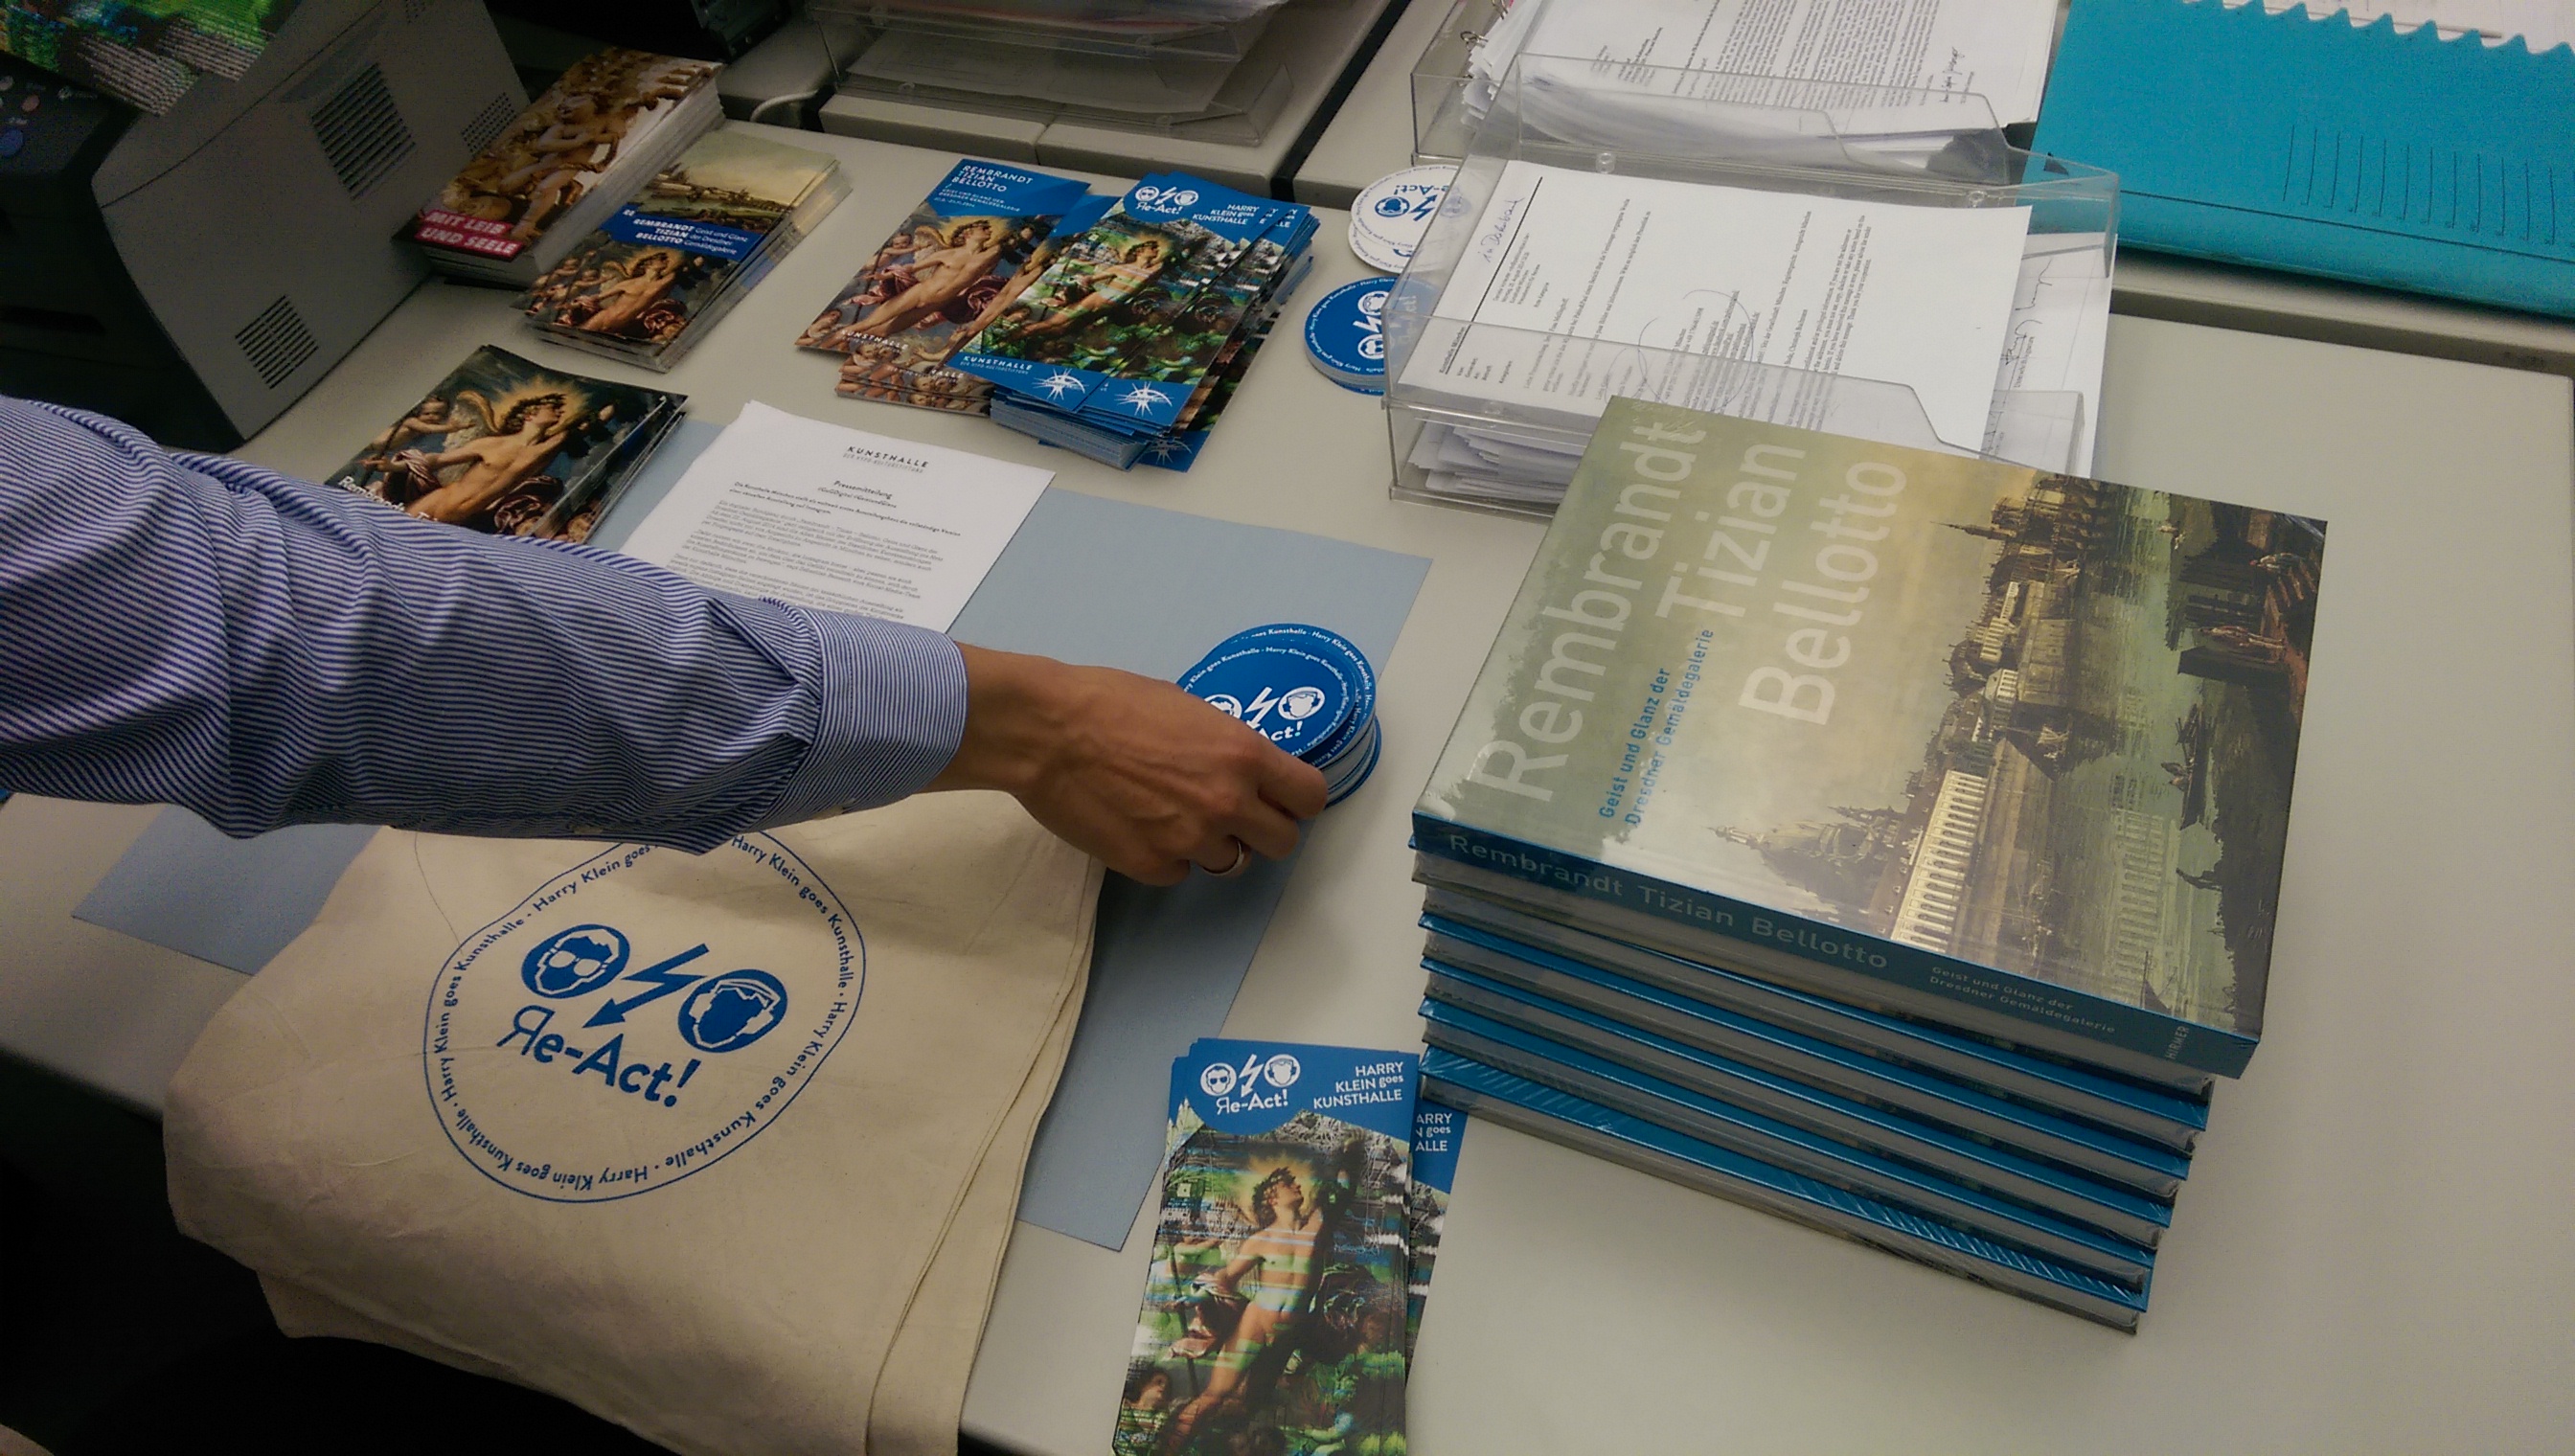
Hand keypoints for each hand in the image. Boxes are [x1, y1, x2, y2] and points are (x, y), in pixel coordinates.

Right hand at [928, 644, 1327, 885]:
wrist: (1048, 731)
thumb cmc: (1111, 701)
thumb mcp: (1188, 708)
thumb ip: (1225, 745)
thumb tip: (1241, 766)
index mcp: (1243, 755)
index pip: (1311, 797)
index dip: (1298, 800)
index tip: (1282, 798)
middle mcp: (1227, 803)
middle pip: (1283, 843)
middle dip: (1264, 830)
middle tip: (1235, 815)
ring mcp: (1190, 840)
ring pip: (1231, 863)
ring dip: (1214, 844)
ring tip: (1175, 816)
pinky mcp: (1151, 865)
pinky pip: (1180, 873)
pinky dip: (1169, 857)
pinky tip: (1142, 828)